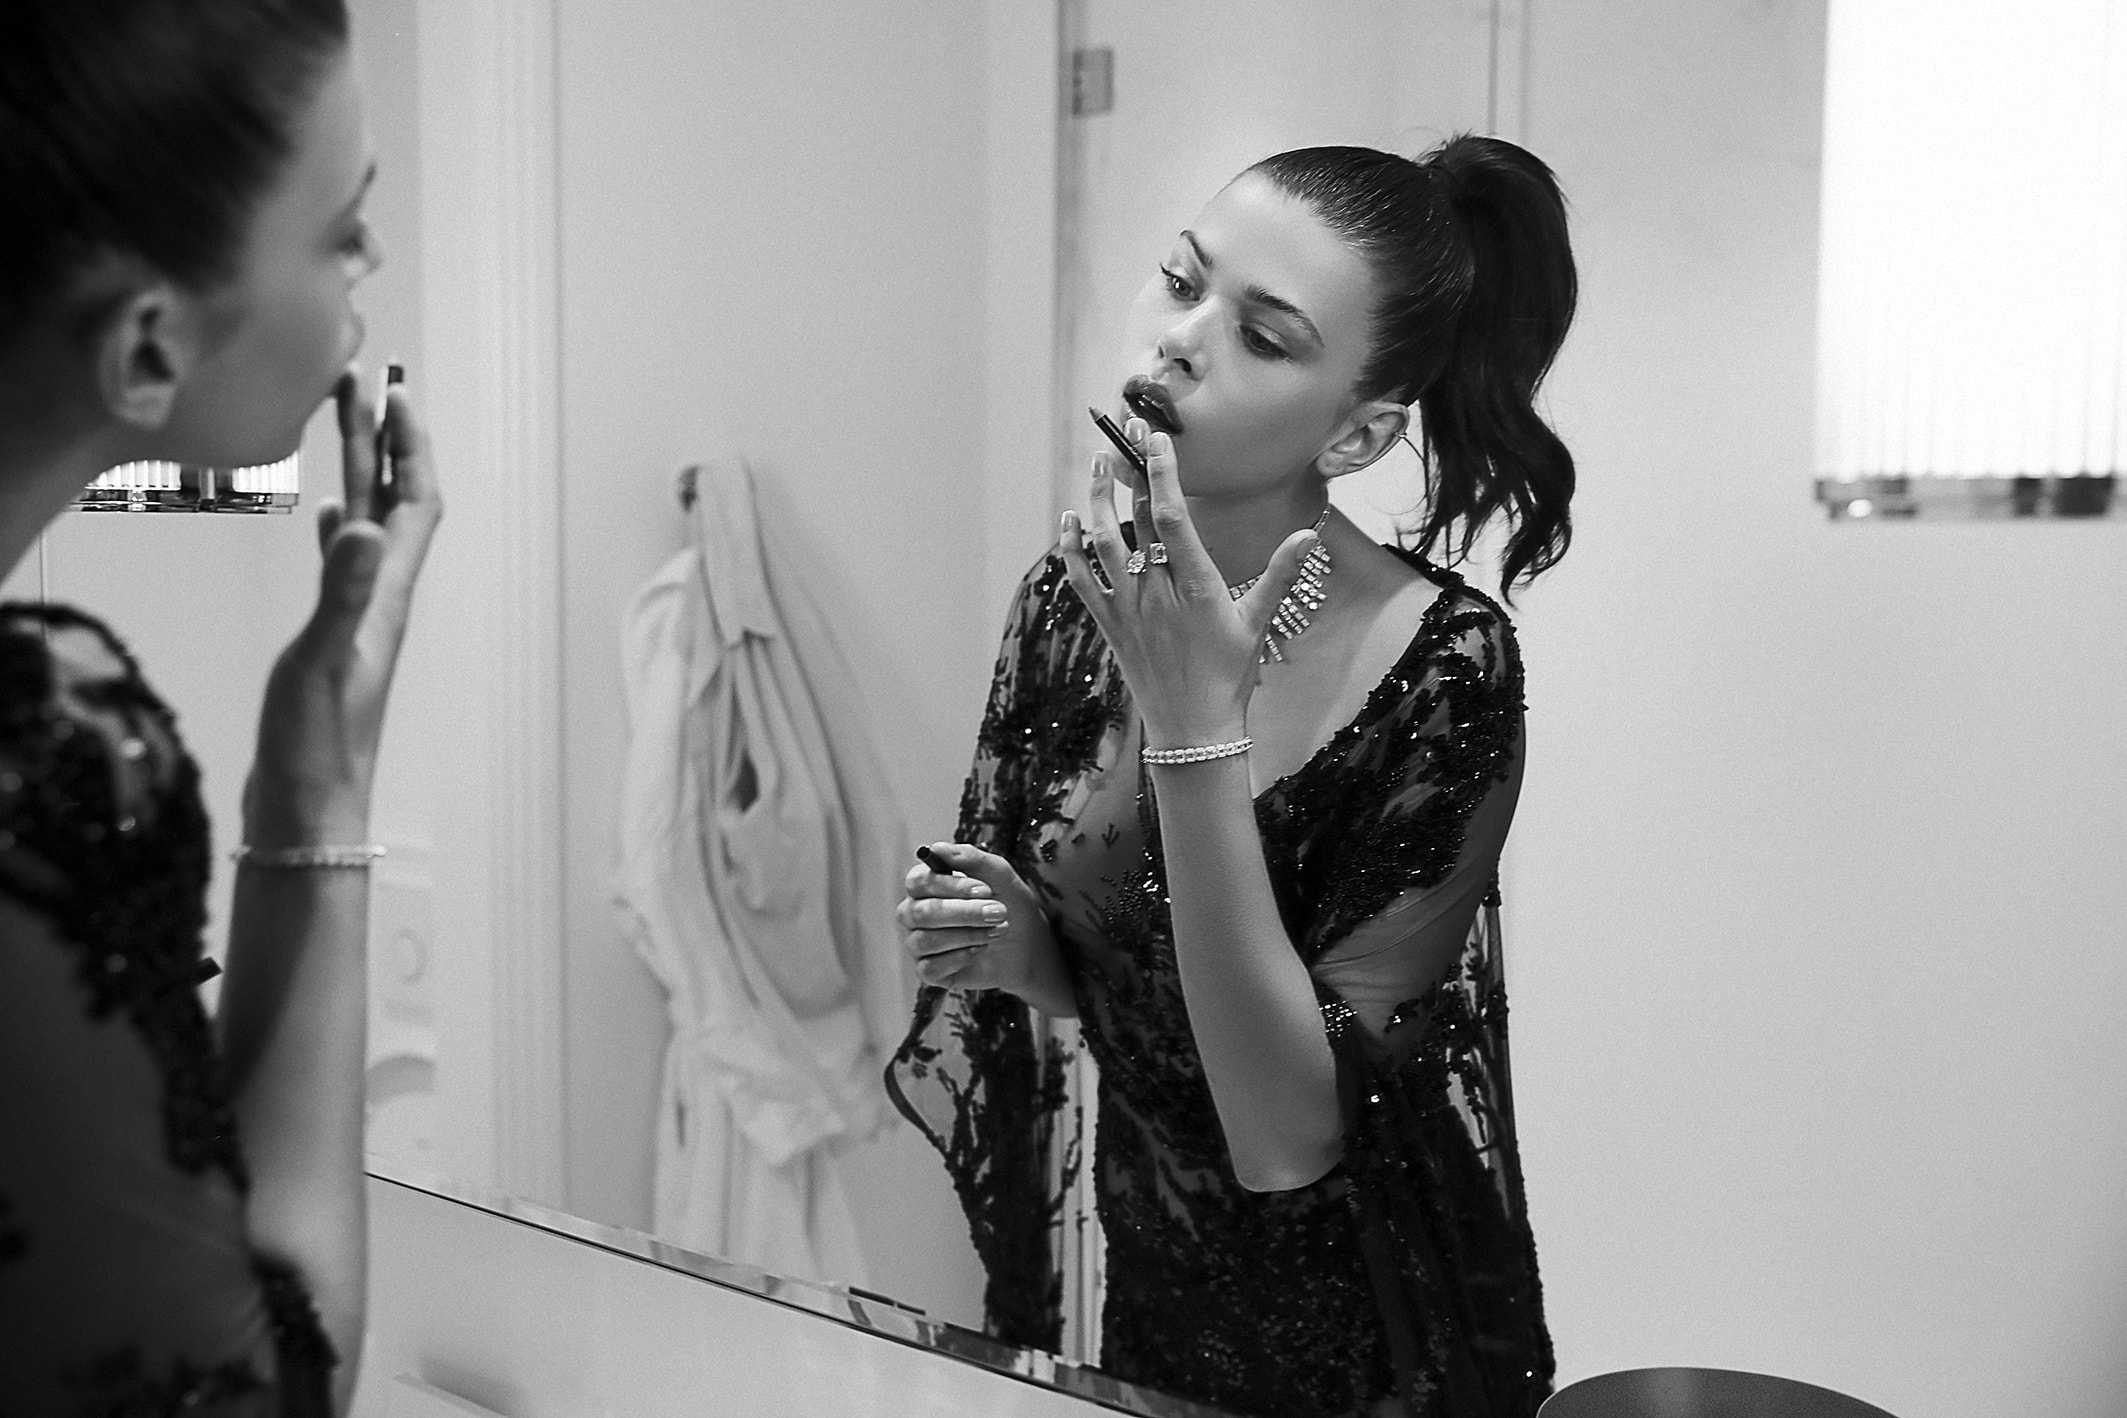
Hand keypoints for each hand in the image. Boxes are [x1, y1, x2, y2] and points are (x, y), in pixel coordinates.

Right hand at [242, 366, 443, 845]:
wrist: (308, 811)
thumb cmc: (315, 746)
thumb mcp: (321, 659)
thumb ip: (338, 592)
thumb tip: (357, 524)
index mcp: (386, 595)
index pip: (415, 501)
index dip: (410, 445)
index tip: (394, 390)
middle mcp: (380, 599)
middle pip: (390, 502)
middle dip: (381, 439)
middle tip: (360, 379)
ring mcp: (357, 619)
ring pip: (364, 527)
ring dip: (359, 473)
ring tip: (342, 423)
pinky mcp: (331, 640)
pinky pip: (341, 566)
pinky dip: (335, 529)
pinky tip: (323, 519)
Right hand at [896, 842, 1061, 996]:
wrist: (1027, 944)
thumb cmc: (1009, 903)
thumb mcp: (999, 875)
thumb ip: (971, 859)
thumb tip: (937, 848)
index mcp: (927, 885)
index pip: (918, 882)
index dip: (949, 886)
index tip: (984, 889)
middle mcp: (916, 913)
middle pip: (920, 912)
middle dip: (963, 912)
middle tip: (998, 911)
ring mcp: (920, 943)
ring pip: (925, 940)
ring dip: (967, 934)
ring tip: (997, 929)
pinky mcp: (930, 971)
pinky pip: (929, 967)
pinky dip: (959, 957)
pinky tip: (980, 949)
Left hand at [1058, 419, 1318, 749]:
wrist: (1193, 731)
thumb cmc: (1230, 677)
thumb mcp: (1259, 623)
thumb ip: (1281, 574)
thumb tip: (1311, 534)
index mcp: (1195, 587)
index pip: (1173, 517)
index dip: (1163, 474)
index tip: (1157, 440)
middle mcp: (1156, 593)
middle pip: (1138, 520)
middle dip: (1132, 473)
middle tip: (1128, 434)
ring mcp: (1128, 610)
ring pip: (1104, 544)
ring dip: (1096, 502)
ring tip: (1096, 465)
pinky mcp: (1110, 627)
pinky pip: (1083, 581)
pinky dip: (1071, 549)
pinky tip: (1068, 521)